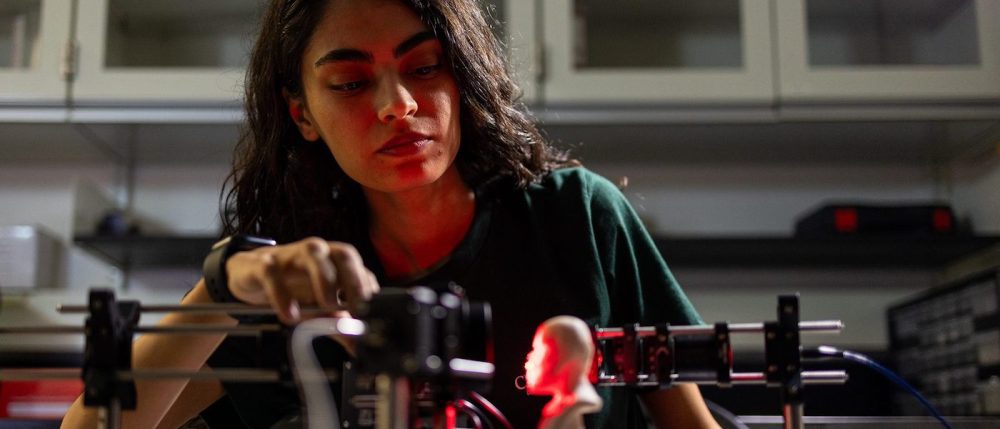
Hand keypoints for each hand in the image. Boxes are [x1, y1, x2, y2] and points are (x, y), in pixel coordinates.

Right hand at [223, 237, 379, 323]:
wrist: (251, 274)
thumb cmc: (293, 287)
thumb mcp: (319, 309)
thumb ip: (340, 325)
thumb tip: (361, 347)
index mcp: (337, 262)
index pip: (361, 269)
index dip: (368, 290)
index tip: (371, 314)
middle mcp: (319, 253)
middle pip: (344, 253)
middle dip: (354, 279)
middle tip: (355, 307)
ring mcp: (292, 255)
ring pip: (313, 253)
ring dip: (325, 279)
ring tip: (327, 307)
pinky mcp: (265, 263)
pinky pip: (274, 272)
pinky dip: (282, 293)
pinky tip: (289, 314)